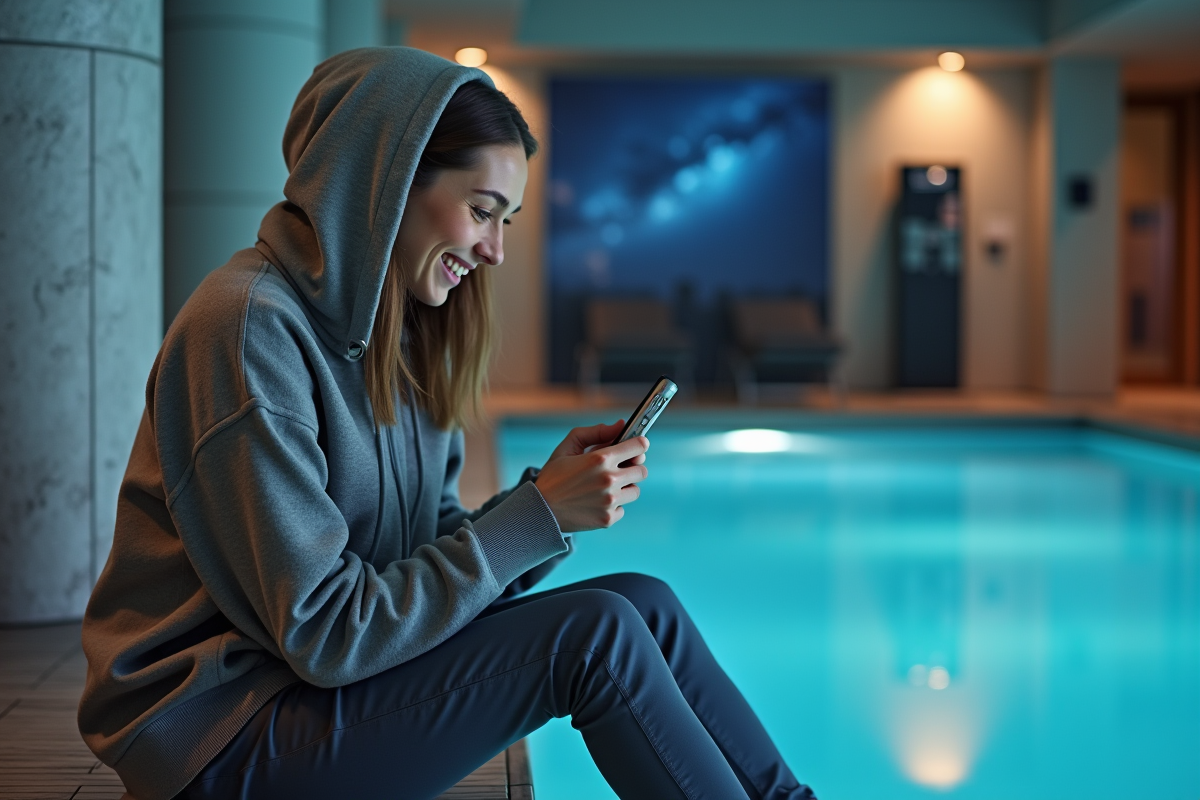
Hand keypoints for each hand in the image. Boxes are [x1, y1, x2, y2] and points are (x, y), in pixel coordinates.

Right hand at [534, 421, 649, 532]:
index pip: (639, 446)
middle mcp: (609, 480)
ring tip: (604, 487)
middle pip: (642, 470)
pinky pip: (622, 508)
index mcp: (600, 459)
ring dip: (624, 487)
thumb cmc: (553, 476)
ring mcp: (610, 501)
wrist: (539, 510)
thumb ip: (596, 432)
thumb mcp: (568, 447)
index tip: (637, 446)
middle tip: (618, 468)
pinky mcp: (608, 519)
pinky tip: (596, 502)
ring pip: (635, 490)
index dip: (639, 444)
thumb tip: (621, 425)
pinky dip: (613, 506)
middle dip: (632, 467)